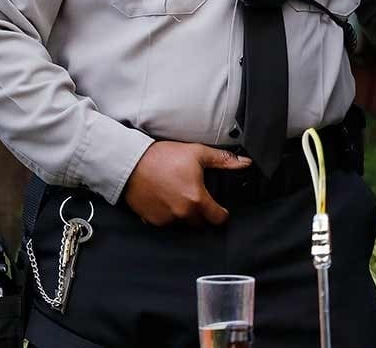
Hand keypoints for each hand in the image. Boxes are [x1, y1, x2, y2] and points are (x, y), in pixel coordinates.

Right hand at [122, 141, 250, 225]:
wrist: (131, 163)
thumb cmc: (163, 157)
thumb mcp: (197, 153)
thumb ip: (223, 160)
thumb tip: (244, 163)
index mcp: (196, 199)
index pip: (217, 218)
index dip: (222, 214)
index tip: (221, 210)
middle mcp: (182, 213)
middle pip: (200, 223)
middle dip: (202, 214)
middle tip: (198, 199)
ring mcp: (165, 219)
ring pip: (182, 223)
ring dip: (184, 214)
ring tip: (179, 196)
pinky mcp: (151, 220)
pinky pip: (165, 222)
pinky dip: (167, 214)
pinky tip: (165, 199)